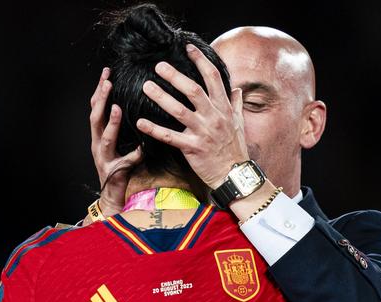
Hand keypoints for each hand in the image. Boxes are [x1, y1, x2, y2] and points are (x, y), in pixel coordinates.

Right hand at [89, 67, 142, 218]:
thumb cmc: (118, 168)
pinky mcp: (113, 171)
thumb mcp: (121, 143)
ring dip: (110, 122)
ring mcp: (103, 158)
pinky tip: (140, 149)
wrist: (112, 195)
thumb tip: (139, 110)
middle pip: (94, 117)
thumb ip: (125, 130)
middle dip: (100, 99)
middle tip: (107, 81)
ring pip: (104, 137)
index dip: (100, 90)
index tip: (107, 73)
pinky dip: (132, 155)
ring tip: (115, 107)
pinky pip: (124, 162)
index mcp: (99, 135)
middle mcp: (97, 144)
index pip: (96, 108)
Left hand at [136, 44, 248, 188]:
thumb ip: (236, 104)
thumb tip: (237, 89)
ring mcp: (203, 132)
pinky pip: (170, 137)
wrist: (234, 175)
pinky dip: (154, 129)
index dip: (201, 60)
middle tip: (158, 66)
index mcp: (224, 108)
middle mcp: (214, 117)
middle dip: (175, 76)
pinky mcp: (193, 148)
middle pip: (193, 90)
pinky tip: (141, 122)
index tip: (188, 48)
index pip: (213, 78)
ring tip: (146, 87)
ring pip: (179, 110)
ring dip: (161, 97)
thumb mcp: (239, 123)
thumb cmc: (235, 149)